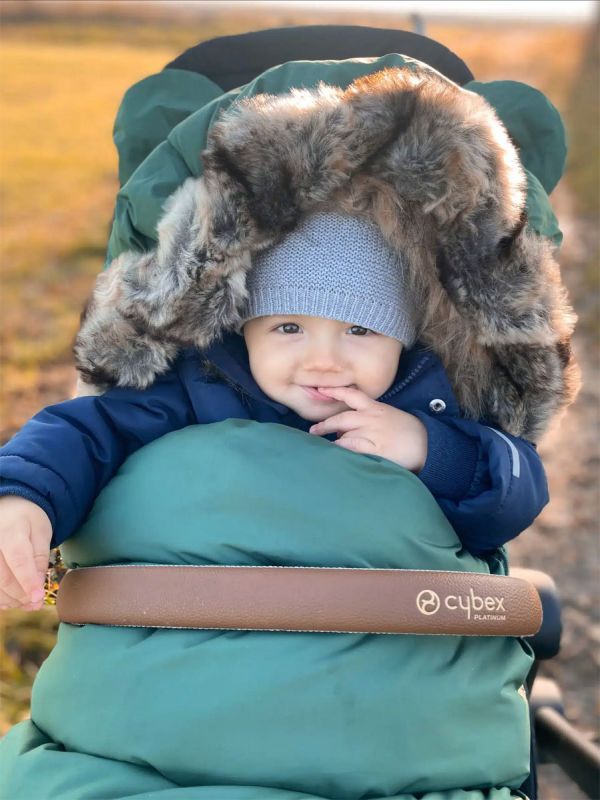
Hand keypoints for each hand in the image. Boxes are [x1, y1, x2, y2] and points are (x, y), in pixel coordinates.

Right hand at [0, 496, 52, 610]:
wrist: (8, 507)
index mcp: (10, 530)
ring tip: (26, 603)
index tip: (38, 597)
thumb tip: (36, 589)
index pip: (18, 559)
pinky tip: (10, 601)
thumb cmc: (27, 520)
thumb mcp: (41, 533)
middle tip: (35, 603)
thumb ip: (39, 559)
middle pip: (2, 576)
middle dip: (20, 595)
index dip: (27, 581)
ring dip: (8, 599)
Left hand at [308, 386, 427, 472]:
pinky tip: (336, 454)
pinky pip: (353, 448)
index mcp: (375, 408)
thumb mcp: (388, 415)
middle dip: (325, 425)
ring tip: (326, 447)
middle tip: (314, 431)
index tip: (320, 389)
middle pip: (342, 418)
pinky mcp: (376, 450)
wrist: (427, 444)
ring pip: (344, 435)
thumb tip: (345, 425)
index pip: (352, 395)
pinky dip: (342, 450)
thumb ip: (368, 416)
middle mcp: (372, 419)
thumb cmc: (407, 430)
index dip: (335, 392)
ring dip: (334, 441)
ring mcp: (373, 434)